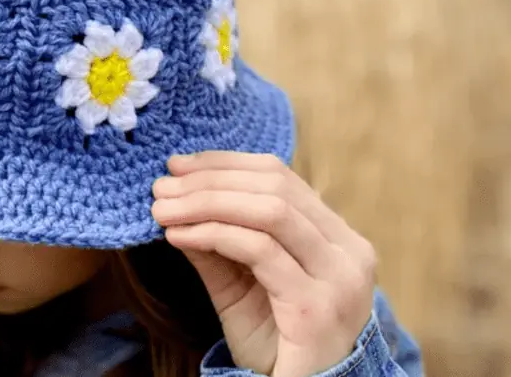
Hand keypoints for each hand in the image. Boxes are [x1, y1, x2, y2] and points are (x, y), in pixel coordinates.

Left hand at [151, 152, 376, 376]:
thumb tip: (175, 200)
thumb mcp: (239, 287)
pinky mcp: (316, 306)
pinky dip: (213, 234)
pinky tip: (179, 236)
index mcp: (336, 239)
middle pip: (274, 185)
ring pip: (269, 211)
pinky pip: (259, 250)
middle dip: (209, 178)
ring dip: (206, 201)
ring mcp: (338, 278)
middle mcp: (348, 252)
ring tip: (163, 208)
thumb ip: (216, 244)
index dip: (225, 163)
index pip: (280, 176)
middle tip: (161, 186)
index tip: (177, 165)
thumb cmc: (276, 346)